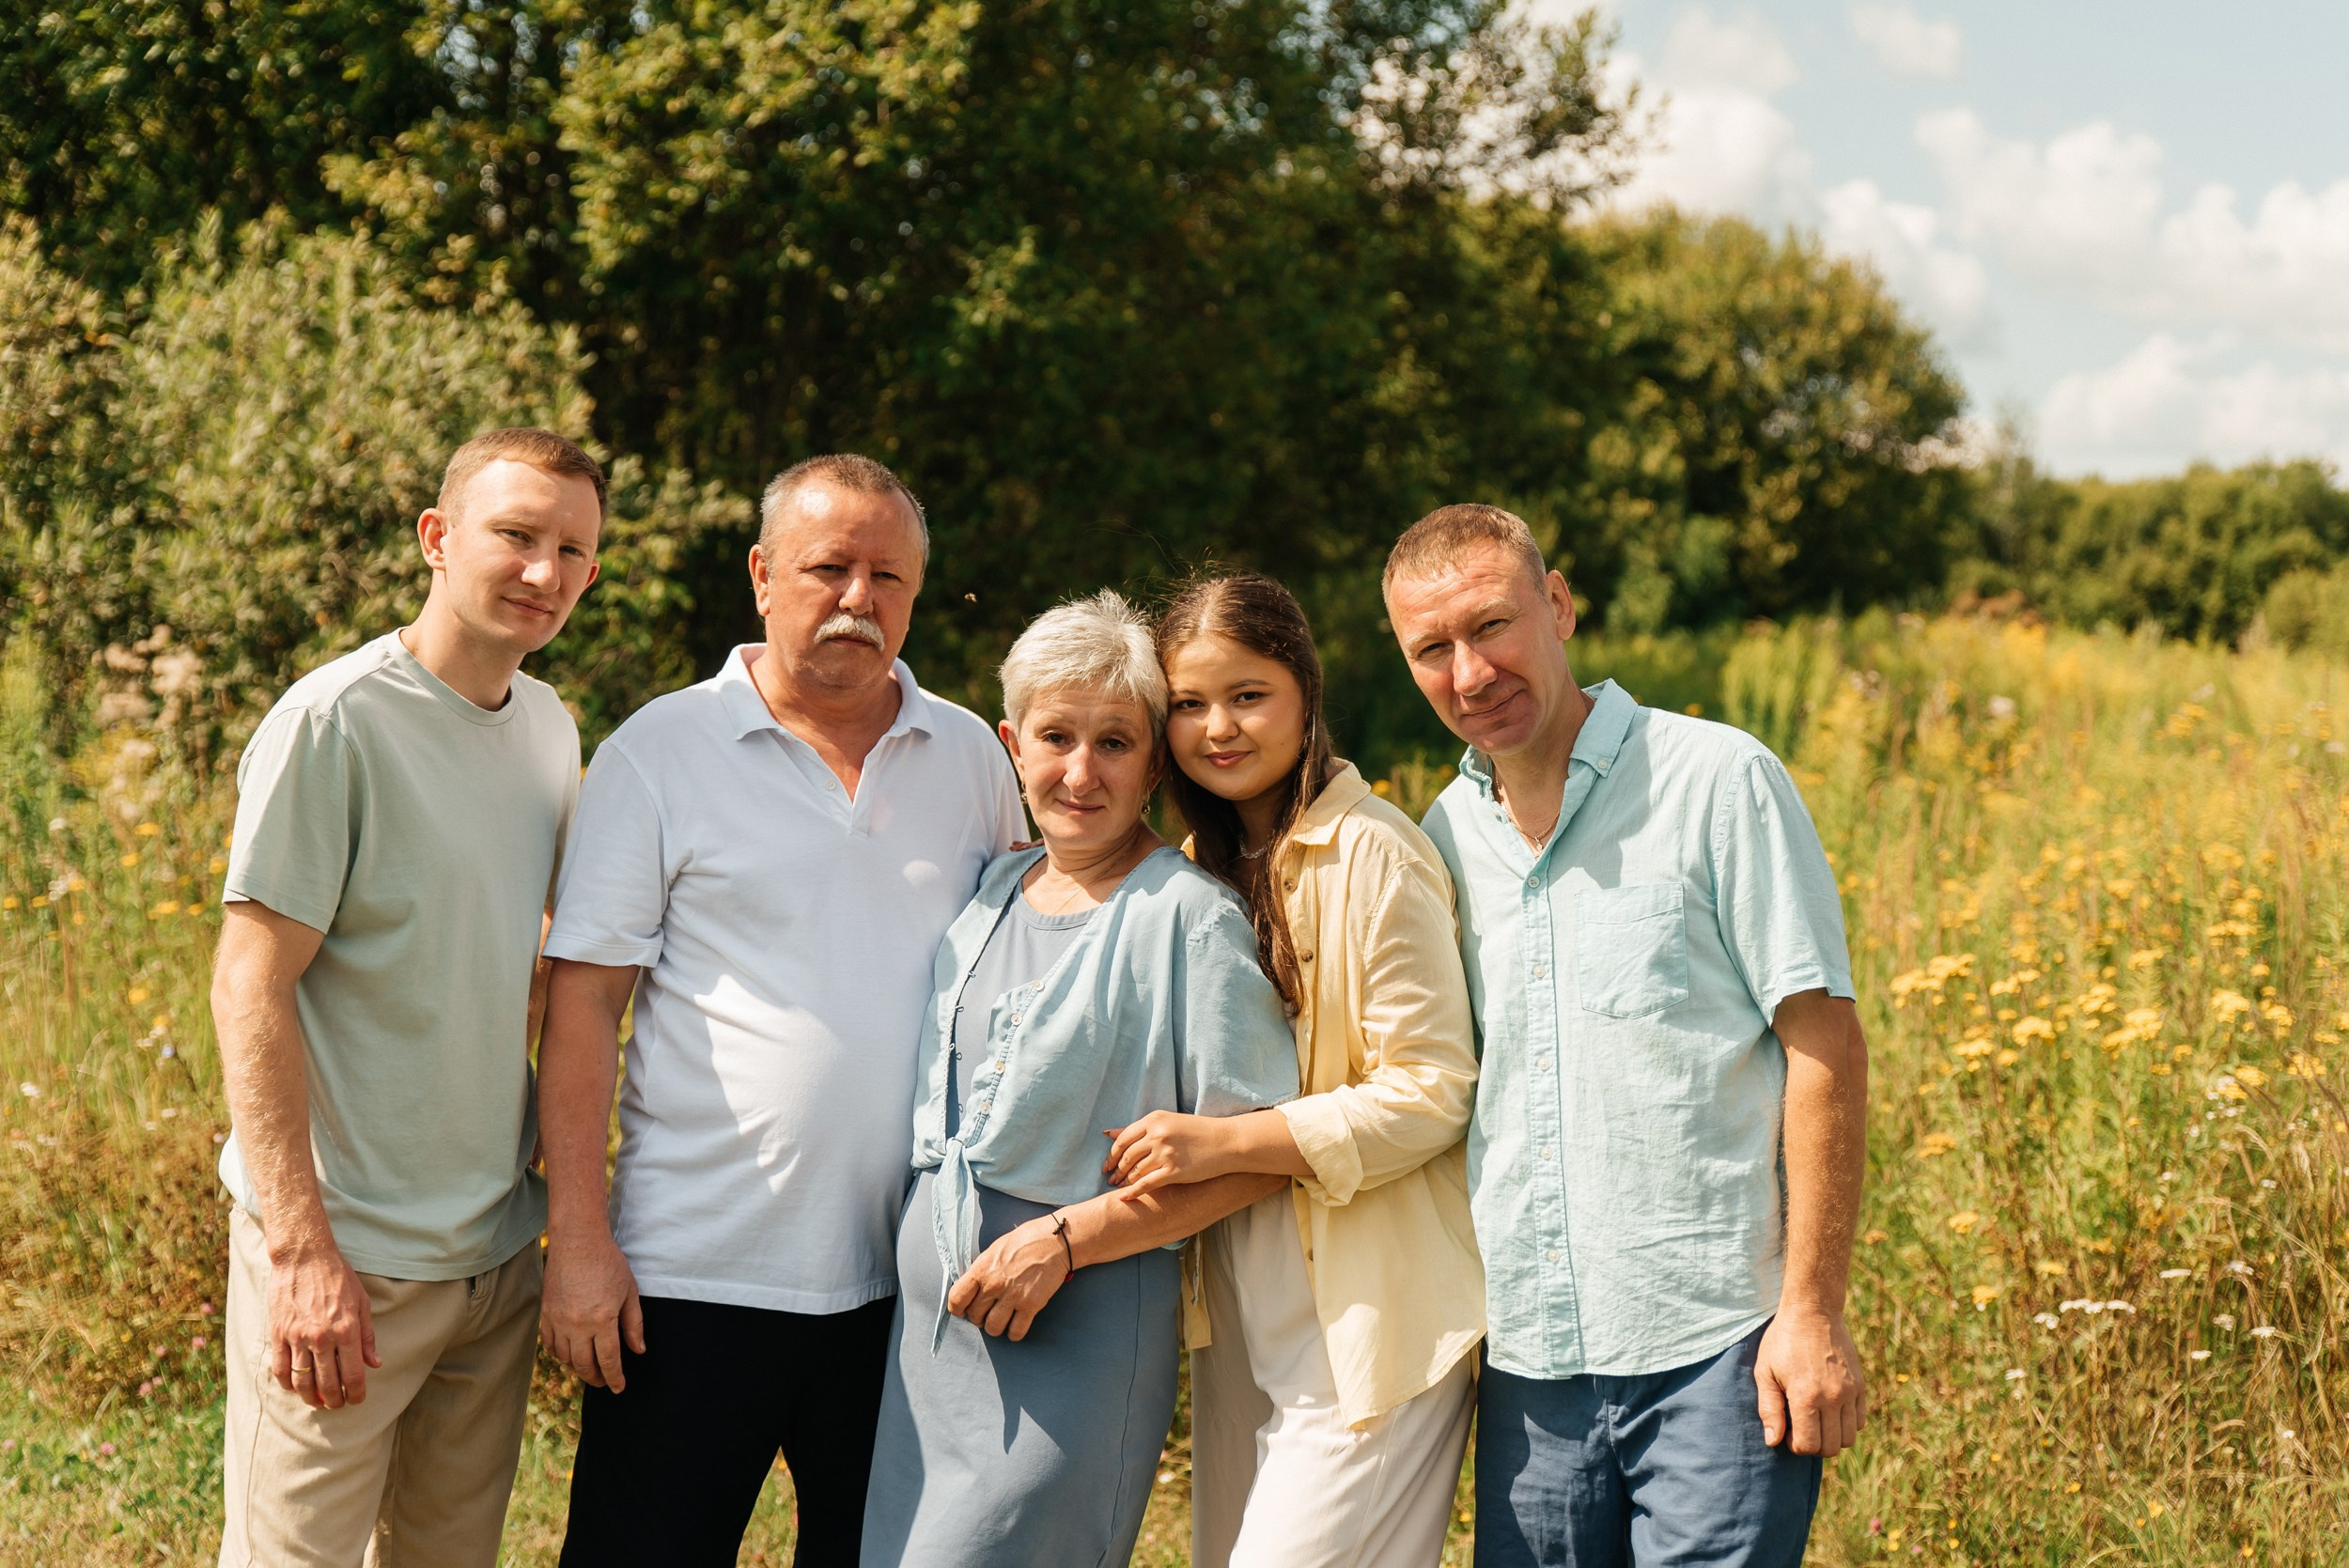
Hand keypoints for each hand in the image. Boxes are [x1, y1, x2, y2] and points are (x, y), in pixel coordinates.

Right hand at [267, 1241, 379, 1409]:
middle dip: (334, 1401)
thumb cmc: (338, 1277)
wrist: (304, 1257)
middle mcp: (323, 1337)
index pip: (353, 1375)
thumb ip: (367, 1336)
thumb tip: (375, 1363)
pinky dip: (288, 1384)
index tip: (357, 1400)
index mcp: (347, 1330)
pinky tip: (295, 1387)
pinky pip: (281, 1369)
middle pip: (328, 1384)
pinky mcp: (278, 1334)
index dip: (356, 1394)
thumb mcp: (362, 1303)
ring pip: (302, 1381)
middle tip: (337, 1405)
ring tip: (317, 1401)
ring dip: (310, 1398)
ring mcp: (298, 1337)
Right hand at [542, 1228, 645, 1390]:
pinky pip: (550, 1344)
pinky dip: (559, 1354)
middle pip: (584, 1364)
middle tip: (603, 1382)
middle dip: (595, 1377)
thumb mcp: (629, 1292)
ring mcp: (557, 1320)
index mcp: (601, 1320)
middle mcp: (577, 1325)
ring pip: (565, 1358)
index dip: (614, 1377)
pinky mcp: (545, 1314)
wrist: (578, 1241)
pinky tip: (569, 1354)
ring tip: (588, 1368)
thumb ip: (634, 1324)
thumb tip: (638, 1350)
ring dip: (577, 1368)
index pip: (608, 1360)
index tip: (618, 1387)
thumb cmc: (608, 1263)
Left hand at [945, 1218, 1069, 1339]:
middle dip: (979, 1318)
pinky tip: (1016, 1326)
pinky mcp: (1031, 1305)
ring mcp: (1013, 1296)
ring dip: (995, 1327)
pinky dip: (1014, 1333)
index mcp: (982, 1269)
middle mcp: (994, 1285)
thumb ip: (981, 1271)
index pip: (957, 1298)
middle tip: (987, 1312)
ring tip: (1001, 1320)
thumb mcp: (994, 1250)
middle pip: (975, 1316)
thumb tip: (972, 1289)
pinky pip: (1016, 1331)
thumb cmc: (1025, 1241)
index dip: (957, 1309)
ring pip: (993, 1328)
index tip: (962, 1311)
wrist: (1054, 1241)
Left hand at [1103, 1111, 1231, 1194]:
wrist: (1227, 1142)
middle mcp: (1157, 1135)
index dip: (1112, 1154)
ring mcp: (1166, 1154)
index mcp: (1154, 1120)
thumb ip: (1140, 1128)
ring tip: (1119, 1187)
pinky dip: (1132, 1192)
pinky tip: (1125, 1198)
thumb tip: (1108, 1133)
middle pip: (1127, 1156)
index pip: (1123, 1139)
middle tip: (1110, 1178)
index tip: (1107, 1164)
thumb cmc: (1199, 1131)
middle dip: (1116, 1170)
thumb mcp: (1169, 1121)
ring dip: (1124, 1181)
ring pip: (1135, 1171)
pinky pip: (1146, 1184)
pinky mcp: (1174, 1171)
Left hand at [1754, 1305, 1866, 1456]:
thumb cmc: (1783, 1341)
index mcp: (1806, 1396)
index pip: (1808, 1445)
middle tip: (1801, 1427)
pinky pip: (1859, 1421)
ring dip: (1831, 1437)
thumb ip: (1769, 1408)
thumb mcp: (1764, 1372)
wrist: (1813, 1312)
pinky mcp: (1860, 1386)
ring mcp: (1850, 1392)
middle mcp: (1832, 1397)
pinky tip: (1830, 1409)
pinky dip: (1846, 1424)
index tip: (1788, 1430)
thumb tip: (1773, 1442)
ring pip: (1848, 1438)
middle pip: (1830, 1447)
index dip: (1795, 1445)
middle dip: (1813, 1445)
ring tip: (1816, 1420)